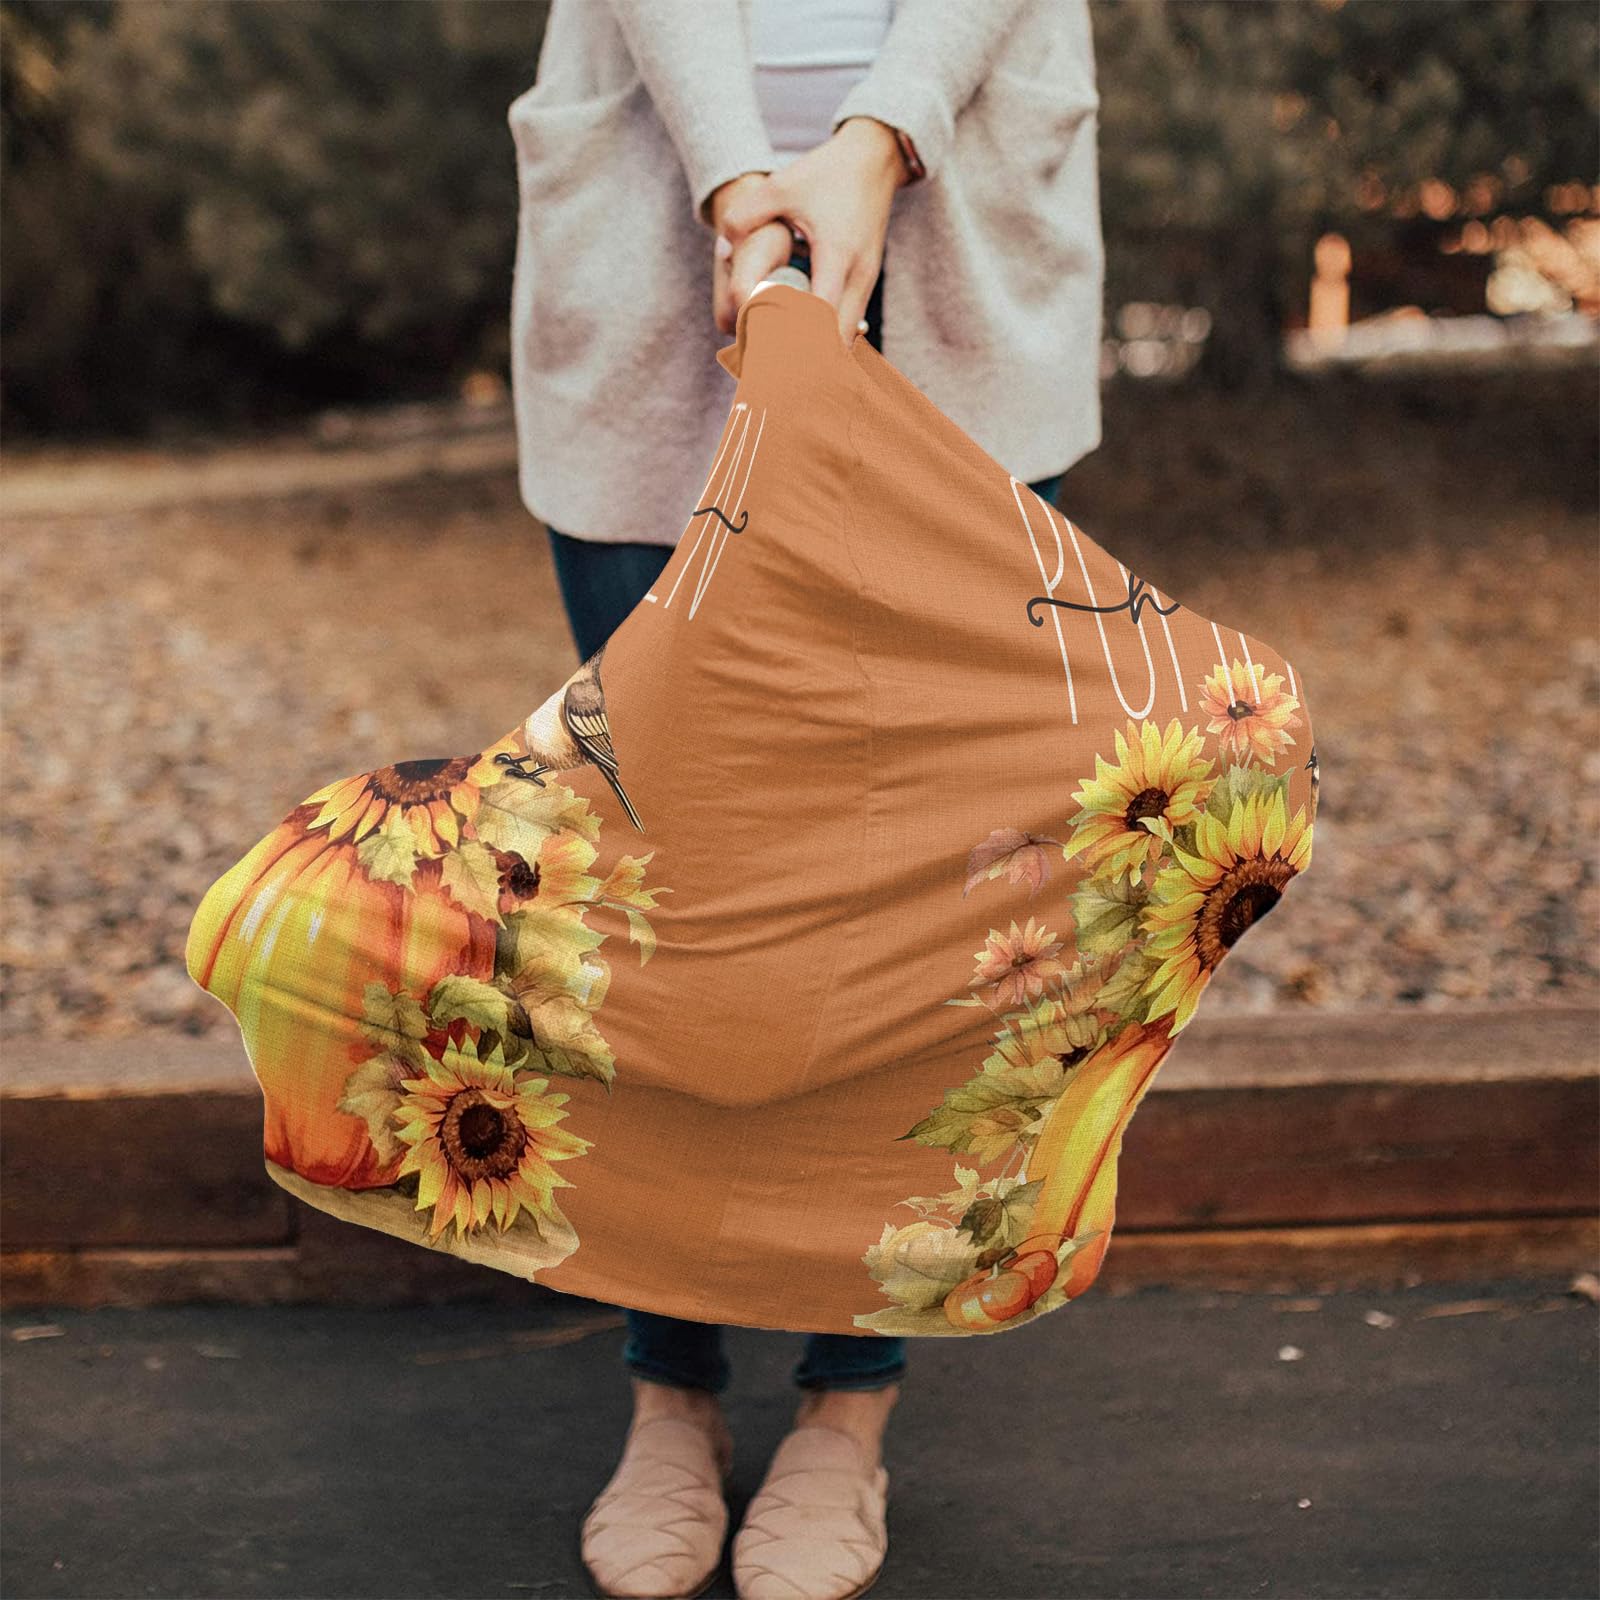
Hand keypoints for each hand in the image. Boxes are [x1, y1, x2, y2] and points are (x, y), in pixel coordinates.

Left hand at [715, 118, 906, 344]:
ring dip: (820, 351)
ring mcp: (867, 281)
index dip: (796, 341)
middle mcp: (858, 275)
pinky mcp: (867, 282)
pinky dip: (829, 337)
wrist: (874, 159)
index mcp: (837, 255)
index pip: (821, 317)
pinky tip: (803, 343)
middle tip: (774, 369)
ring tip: (785, 362)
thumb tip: (722, 250)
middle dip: (809, 360)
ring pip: (847, 337)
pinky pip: (849, 323)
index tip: (769, 355)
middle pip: (839, 340)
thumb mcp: (781, 186)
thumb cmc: (826, 173)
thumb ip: (745, 215)